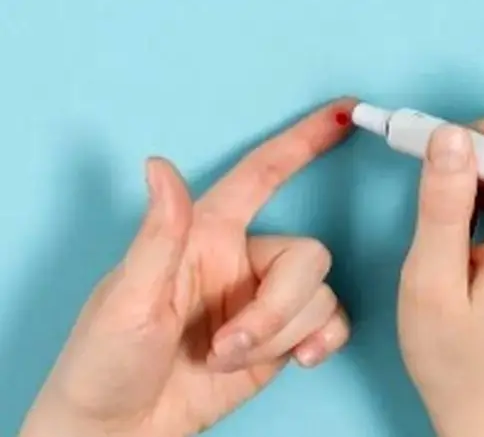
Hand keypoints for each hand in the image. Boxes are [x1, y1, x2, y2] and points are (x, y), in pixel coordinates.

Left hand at [19, 99, 356, 436]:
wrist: (119, 433)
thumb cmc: (105, 363)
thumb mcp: (126, 298)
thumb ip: (158, 234)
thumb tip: (160, 165)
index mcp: (204, 235)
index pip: (262, 174)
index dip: (303, 140)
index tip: (345, 111)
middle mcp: (242, 261)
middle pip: (307, 255)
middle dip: (280, 307)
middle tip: (230, 344)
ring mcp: (264, 300)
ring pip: (319, 294)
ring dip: (282, 334)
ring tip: (230, 360)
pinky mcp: (281, 339)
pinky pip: (331, 321)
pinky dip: (322, 340)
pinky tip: (298, 360)